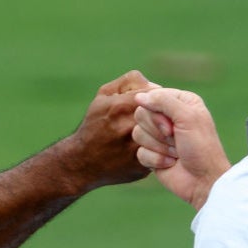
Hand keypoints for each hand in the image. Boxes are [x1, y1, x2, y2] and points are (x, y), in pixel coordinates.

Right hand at [64, 70, 156, 188]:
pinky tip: (154, 147)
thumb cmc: (94, 124)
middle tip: (162, 116)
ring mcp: (136, 149)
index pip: (153, 94)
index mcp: (120, 107)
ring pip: (164, 135)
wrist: (83, 162)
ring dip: (165, 133)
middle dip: (163, 114)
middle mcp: (129, 128)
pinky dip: (160, 149)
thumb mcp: (104, 96)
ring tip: (161, 132)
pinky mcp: (142, 166)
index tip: (154, 102)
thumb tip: (153, 85)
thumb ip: (129, 82)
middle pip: (162, 114)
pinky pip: (160, 154)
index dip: (156, 97)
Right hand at [133, 88, 229, 210]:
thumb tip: (138, 97)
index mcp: (180, 102)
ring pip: (138, 133)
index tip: (172, 126)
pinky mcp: (152, 154)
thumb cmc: (201, 147)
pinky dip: (156, 159)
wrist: (204, 180)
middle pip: (141, 114)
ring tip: (176, 152)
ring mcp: (158, 136)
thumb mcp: (187, 117)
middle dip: (157, 131)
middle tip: (175, 139)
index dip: (157, 113)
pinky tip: (171, 163)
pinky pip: (139, 152)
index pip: (152, 96)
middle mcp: (168, 116)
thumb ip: (162, 101)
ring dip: (159, 146)